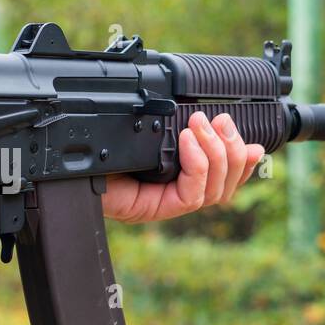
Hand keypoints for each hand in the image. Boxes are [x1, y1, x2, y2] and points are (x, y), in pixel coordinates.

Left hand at [102, 112, 263, 222]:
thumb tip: (209, 115)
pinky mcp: (156, 210)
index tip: (254, 143)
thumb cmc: (102, 145)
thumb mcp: (147, 129)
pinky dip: (197, 165)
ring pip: (215, 192)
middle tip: (220, 120)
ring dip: (217, 154)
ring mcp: (167, 203)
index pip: (226, 179)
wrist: (70, 161)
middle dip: (234, 150)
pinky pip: (191, 195)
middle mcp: (177, 192)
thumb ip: (178, 125)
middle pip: (227, 186)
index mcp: (180, 176)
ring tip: (200, 125)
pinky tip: (187, 142)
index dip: (244, 164)